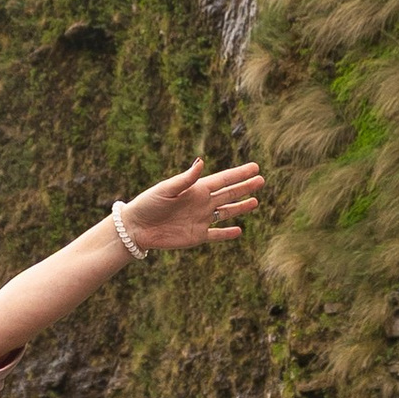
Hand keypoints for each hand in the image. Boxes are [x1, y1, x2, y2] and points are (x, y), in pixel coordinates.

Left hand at [117, 156, 264, 249]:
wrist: (136, 227)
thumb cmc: (148, 203)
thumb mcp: (166, 189)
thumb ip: (186, 178)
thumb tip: (201, 162)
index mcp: (196, 189)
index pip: (223, 180)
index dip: (239, 174)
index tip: (255, 167)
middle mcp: (201, 203)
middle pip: (229, 194)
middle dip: (245, 187)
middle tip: (261, 180)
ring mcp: (200, 219)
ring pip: (226, 213)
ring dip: (240, 208)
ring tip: (255, 202)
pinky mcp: (196, 236)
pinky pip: (216, 234)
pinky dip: (227, 233)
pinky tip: (239, 231)